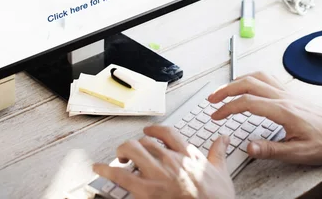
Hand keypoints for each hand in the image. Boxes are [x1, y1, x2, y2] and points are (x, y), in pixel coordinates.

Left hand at [93, 125, 234, 198]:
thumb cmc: (217, 197)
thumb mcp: (221, 172)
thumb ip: (218, 152)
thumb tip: (223, 138)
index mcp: (187, 154)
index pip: (166, 132)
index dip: (154, 130)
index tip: (148, 131)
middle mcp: (170, 159)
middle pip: (145, 141)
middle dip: (135, 144)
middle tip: (131, 152)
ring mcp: (157, 174)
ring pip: (132, 150)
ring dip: (122, 152)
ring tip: (119, 158)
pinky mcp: (147, 190)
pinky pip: (121, 175)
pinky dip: (106, 170)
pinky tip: (98, 169)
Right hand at [207, 72, 321, 165]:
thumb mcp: (298, 152)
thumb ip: (271, 149)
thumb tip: (248, 147)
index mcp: (282, 110)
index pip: (247, 102)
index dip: (227, 108)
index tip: (216, 115)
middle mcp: (283, 97)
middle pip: (248, 83)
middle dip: (226, 89)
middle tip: (212, 99)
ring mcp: (287, 92)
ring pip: (257, 77)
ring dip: (237, 81)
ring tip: (224, 90)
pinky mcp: (290, 93)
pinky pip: (267, 78)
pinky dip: (252, 78)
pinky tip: (248, 84)